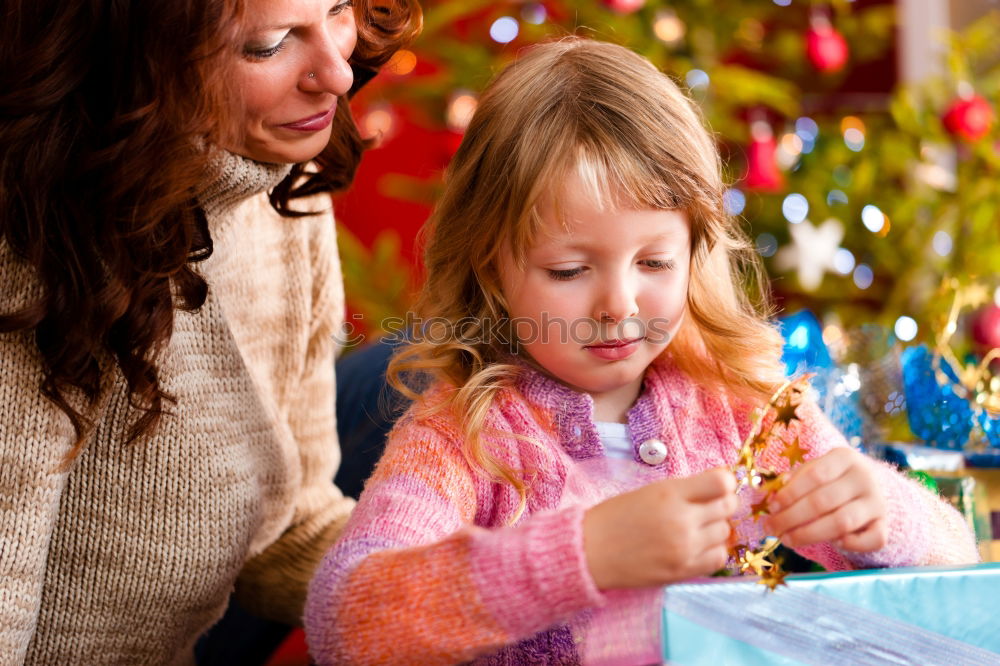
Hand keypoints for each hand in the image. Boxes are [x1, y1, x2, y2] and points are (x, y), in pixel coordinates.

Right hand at [582, 467, 736, 588]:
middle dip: (721, 502)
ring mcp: (684, 548)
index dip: (725, 482)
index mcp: (669, 494)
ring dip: (715, 527)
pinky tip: (697, 546)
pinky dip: (713, 550)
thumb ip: (684, 489)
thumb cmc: (615, 517)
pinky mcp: (683, 571)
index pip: (722, 483)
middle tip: (707, 506)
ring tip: (695, 527)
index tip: (717, 485)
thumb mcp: (649, 492)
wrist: (589, 551)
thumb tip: (721, 484)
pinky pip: (718, 558)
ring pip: (724, 532)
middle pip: (727, 506)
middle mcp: (681, 520)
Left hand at [766, 447, 886, 552]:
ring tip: (787, 539)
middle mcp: (864, 478)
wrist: (869, 487)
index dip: (790, 493)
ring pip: (842, 522)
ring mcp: (877, 503)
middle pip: (824, 501)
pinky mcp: (885, 525)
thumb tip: (771, 496)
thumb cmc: (830, 479)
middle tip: (771, 528)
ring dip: (809, 534)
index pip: (815, 474)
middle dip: (792, 517)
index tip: (771, 507)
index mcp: (845, 458)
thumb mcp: (814, 470)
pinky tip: (833, 543)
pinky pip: (871, 540)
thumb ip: (793, 481)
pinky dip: (851, 545)